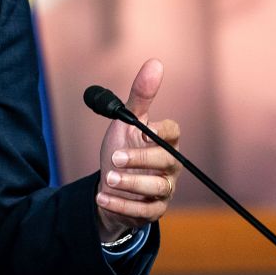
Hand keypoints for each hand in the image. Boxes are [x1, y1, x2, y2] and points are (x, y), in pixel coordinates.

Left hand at [94, 58, 180, 242]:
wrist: (110, 186)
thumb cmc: (123, 149)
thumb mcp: (126, 122)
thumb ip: (140, 95)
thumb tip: (155, 63)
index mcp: (165, 141)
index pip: (173, 133)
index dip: (162, 132)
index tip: (145, 130)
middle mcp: (169, 166)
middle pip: (166, 162)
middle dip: (140, 160)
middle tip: (115, 158)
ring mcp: (164, 189)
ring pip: (157, 188)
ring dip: (131, 184)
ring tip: (108, 178)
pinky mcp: (153, 210)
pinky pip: (143, 211)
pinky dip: (122, 205)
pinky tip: (102, 196)